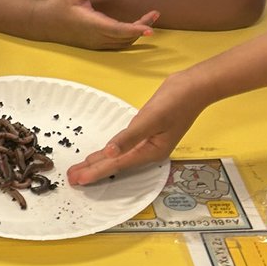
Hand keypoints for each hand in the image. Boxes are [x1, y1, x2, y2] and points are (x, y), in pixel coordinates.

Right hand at [35, 0, 158, 49]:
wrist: (44, 24)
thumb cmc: (59, 6)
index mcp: (92, 24)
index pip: (118, 29)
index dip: (135, 29)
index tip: (150, 28)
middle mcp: (96, 37)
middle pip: (125, 37)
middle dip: (142, 27)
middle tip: (154, 13)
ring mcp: (96, 43)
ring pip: (122, 43)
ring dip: (136, 33)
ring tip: (148, 19)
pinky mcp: (96, 45)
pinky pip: (117, 45)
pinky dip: (128, 38)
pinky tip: (134, 28)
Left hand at [67, 72, 201, 185]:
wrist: (195, 86)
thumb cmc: (177, 101)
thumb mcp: (151, 118)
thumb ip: (129, 137)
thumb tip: (110, 152)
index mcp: (151, 151)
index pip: (117, 164)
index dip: (96, 172)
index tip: (78, 179)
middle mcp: (148, 151)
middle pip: (115, 164)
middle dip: (93, 171)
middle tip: (71, 179)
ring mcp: (147, 143)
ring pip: (117, 157)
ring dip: (98, 163)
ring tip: (79, 171)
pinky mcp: (145, 132)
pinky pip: (122, 147)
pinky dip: (108, 152)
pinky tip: (99, 156)